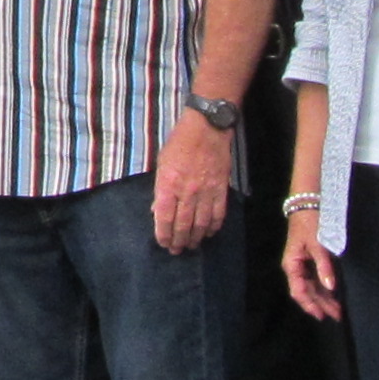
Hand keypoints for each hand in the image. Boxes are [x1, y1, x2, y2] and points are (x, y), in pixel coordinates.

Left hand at [150, 114, 233, 251]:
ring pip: (200, 224)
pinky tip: (209, 233)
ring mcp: (205, 192)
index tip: (163, 243)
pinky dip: (213, 227)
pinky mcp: (221, 190)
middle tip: (176, 251)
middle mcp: (186, 191)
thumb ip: (160, 189)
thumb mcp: (162, 164)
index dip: (163, 235)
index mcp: (168, 184)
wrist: (206, 129)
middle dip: (178, 241)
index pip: (164, 218)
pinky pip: (218, 214)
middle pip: (182, 225)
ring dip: (195, 238)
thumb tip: (157, 211)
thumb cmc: (179, 143)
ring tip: (190, 246)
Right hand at [281, 213, 340, 322]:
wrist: (306, 202)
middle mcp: (295, 267)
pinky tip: (333, 295)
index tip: (322, 315)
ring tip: (337, 309)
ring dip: (324, 298)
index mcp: (292, 265)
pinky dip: (324, 288)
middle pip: (306, 292)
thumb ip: (323, 266)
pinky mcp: (309, 259)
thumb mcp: (317, 244)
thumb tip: (330, 287)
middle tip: (336, 316)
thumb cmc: (309, 221)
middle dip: (320, 304)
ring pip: (312, 287)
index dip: (310, 304)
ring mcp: (302, 264)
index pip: (299, 291)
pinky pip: (316, 279)